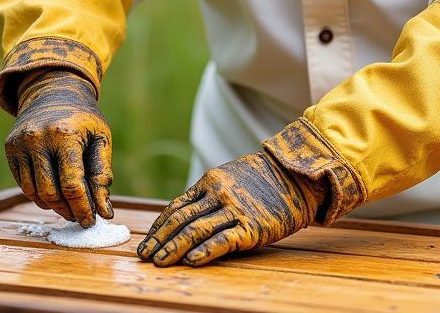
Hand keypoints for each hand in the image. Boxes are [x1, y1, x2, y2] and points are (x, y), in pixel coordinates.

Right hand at [4, 68, 112, 227]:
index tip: (91, 221)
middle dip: (68, 210)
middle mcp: (38, 139)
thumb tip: (105, 212)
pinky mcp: (10, 149)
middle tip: (81, 217)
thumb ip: (102, 175)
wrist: (54, 92)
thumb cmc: (83, 119)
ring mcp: (21, 144)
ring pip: (35, 192)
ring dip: (53, 206)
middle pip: (51, 192)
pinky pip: (24, 184)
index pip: (72, 184)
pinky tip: (54, 194)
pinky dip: (39, 195)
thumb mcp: (100, 138)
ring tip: (69, 207)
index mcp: (65, 134)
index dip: (82, 207)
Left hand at [137, 149, 325, 266]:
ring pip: (196, 231)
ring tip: (159, 262)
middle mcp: (219, 194)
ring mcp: (235, 210)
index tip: (147, 241)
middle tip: (144, 256)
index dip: (159, 226)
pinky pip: (223, 240)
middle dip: (160, 239)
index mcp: (211, 181)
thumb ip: (208, 194)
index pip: (176, 206)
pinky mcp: (251, 226)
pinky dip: (205, 252)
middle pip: (181, 220)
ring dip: (174, 248)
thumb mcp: (230, 177)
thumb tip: (181, 215)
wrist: (296, 176)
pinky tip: (192, 261)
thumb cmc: (261, 179)